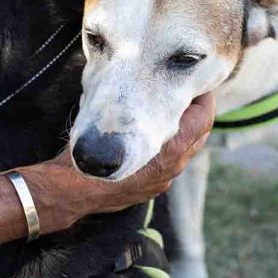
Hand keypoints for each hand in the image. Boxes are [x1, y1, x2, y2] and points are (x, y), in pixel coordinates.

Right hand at [20, 92, 214, 233]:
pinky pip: (170, 161)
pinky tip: (157, 132)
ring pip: (186, 150)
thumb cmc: (89, 155)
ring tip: (176, 107)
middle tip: (190, 91)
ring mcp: (163, 180)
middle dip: (197, 113)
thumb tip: (138, 83)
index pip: (201, 121)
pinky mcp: (153, 187)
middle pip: (198, 135)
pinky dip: (171, 144)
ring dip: (184, 129)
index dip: (205, 100)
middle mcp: (172, 168)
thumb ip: (133, 110)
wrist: (71, 193)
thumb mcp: (111, 124)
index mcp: (169, 152)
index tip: (201, 84)